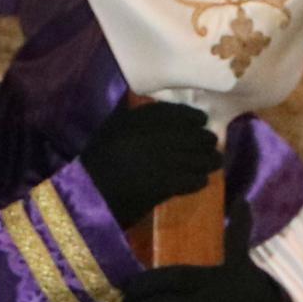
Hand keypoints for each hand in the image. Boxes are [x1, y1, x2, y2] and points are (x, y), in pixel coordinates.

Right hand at [76, 101, 220, 229]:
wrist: (87, 195)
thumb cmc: (97, 162)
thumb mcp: (110, 129)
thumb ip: (129, 116)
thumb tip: (154, 106)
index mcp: (135, 122)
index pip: (173, 113)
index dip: (191, 116)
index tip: (201, 119)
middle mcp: (151, 138)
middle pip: (189, 135)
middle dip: (205, 139)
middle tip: (213, 142)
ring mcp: (159, 162)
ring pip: (194, 158)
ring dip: (208, 160)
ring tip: (215, 162)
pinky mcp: (163, 185)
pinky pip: (189, 181)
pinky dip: (198, 181)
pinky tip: (202, 181)